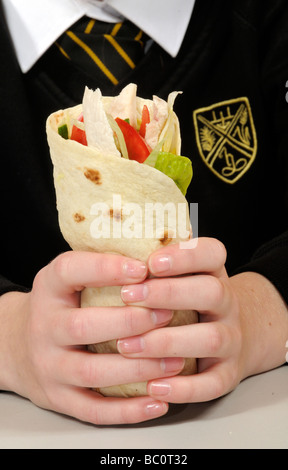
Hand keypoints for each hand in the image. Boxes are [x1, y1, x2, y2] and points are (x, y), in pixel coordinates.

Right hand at [0, 251, 184, 424]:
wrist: (16, 345)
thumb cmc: (58, 307)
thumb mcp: (67, 279)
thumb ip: (101, 268)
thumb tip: (158, 256)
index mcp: (48, 288)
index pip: (70, 271)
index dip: (106, 268)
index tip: (143, 268)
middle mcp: (44, 327)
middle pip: (83, 326)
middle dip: (129, 322)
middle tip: (168, 315)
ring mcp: (49, 366)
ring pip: (92, 371)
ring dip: (137, 369)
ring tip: (175, 362)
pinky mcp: (58, 398)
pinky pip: (93, 409)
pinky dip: (127, 411)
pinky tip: (157, 402)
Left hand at [118, 237, 287, 402]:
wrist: (233, 336)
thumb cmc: (190, 304)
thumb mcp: (182, 279)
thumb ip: (155, 271)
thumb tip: (108, 263)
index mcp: (214, 274)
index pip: (212, 253)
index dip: (185, 257)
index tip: (151, 262)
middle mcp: (227, 304)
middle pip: (211, 292)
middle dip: (169, 293)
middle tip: (128, 296)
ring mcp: (231, 339)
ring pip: (210, 338)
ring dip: (166, 342)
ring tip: (127, 345)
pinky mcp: (229, 373)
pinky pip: (213, 383)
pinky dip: (184, 388)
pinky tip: (153, 387)